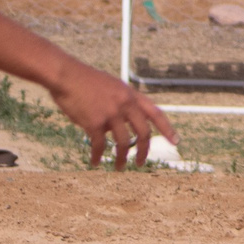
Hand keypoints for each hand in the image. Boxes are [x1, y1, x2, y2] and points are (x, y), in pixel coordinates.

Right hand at [48, 60, 174, 167]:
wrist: (67, 76)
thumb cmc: (86, 80)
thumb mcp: (113, 86)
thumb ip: (122, 103)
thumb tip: (123, 124)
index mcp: (131, 95)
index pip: (156, 114)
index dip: (167, 129)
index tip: (176, 141)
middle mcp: (125, 104)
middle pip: (143, 133)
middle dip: (144, 151)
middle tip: (141, 163)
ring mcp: (111, 114)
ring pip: (123, 143)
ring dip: (121, 159)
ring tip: (120, 168)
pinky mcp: (94, 123)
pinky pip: (99, 146)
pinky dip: (97, 156)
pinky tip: (95, 162)